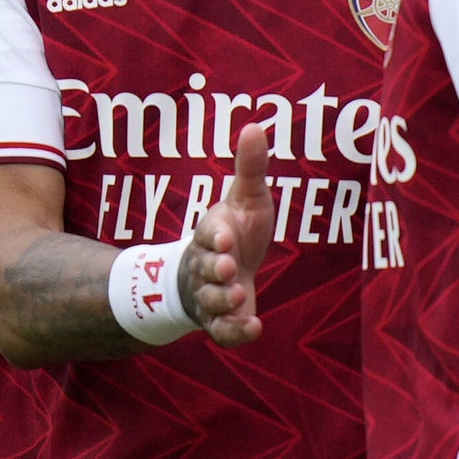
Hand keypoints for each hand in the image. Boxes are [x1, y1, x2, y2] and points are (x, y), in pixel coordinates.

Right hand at [178, 125, 274, 345]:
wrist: (220, 273)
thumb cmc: (234, 231)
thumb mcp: (246, 198)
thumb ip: (250, 168)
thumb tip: (256, 124)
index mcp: (211, 235)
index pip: (208, 234)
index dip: (215, 236)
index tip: (225, 236)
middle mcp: (206, 267)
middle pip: (203, 269)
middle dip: (214, 269)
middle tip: (227, 268)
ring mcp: (211, 297)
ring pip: (210, 302)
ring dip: (223, 301)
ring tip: (240, 296)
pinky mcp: (221, 322)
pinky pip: (222, 332)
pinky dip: (235, 333)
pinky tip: (254, 329)